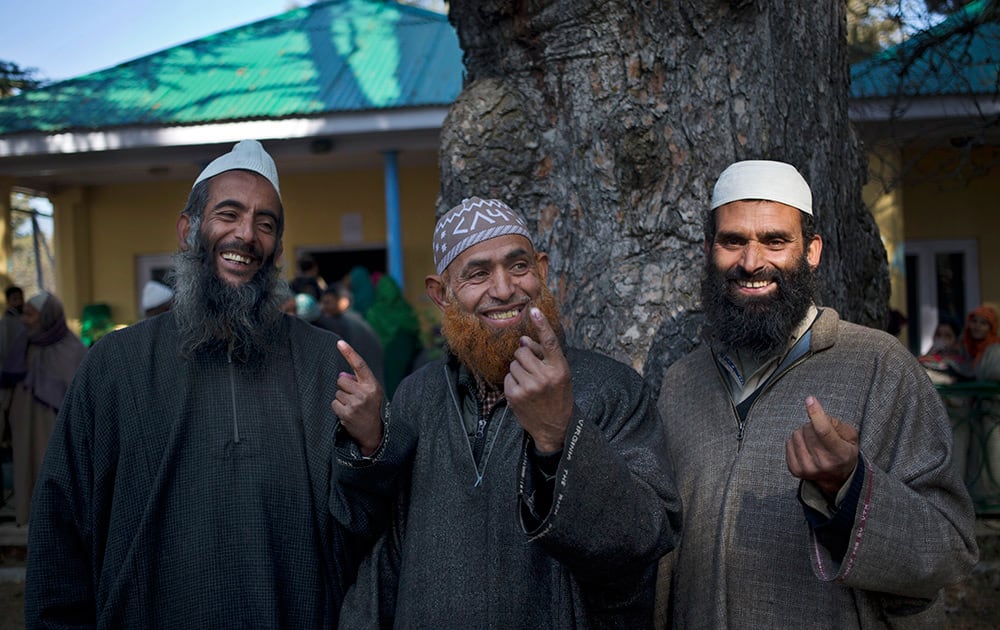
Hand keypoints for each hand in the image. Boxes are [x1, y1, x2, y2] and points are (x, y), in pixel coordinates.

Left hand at [331, 340, 383, 455]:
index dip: (349, 353)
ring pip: (337, 392)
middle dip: (344, 387)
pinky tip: (347, 413)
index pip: (359, 365)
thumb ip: (357, 381)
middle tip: (353, 397)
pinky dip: (338, 408)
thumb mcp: (370, 392)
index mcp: (372, 385)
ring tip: (352, 407)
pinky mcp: (347, 413)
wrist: (373, 433)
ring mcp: (356, 403)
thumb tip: (341, 376)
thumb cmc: (370, 408)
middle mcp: (365, 393)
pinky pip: (334, 403)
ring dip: (341, 399)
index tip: (340, 343)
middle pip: (341, 380)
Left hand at [505, 307, 572, 452]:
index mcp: (559, 369)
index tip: (534, 310)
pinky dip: (512, 382)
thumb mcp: (558, 374)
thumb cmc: (557, 395)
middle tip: (532, 370)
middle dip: (524, 357)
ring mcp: (529, 387)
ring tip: (529, 383)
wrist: (555, 427)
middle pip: (522, 351)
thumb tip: (523, 339)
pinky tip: (523, 392)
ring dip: (518, 370)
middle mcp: (545, 377)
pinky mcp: (515, 396)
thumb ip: (542, 355)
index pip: (550, 342)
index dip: (542, 325)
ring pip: (513, 363)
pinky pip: (507, 377)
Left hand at [785, 396, 858, 498]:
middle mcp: (824, 464)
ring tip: (814, 442)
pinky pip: (788, 442)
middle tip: (821, 434)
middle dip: (813, 425)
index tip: (810, 400)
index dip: (816, 414)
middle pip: (808, 430)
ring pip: (797, 434)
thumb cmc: (844, 451)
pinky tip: (806, 448)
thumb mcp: (850, 436)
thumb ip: (835, 423)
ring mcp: (808, 468)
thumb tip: (814, 410)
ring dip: (804, 433)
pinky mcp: (795, 470)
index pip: (824, 431)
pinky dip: (796, 441)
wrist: (837, 478)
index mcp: (841, 454)